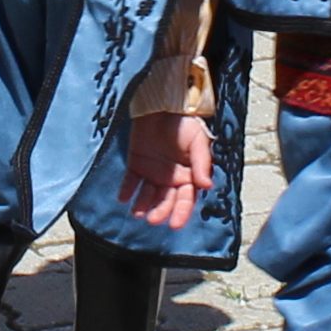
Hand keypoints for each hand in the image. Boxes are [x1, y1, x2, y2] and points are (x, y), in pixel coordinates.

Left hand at [123, 110, 214, 228]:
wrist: (163, 105)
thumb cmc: (185, 123)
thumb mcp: (198, 140)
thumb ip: (202, 162)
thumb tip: (207, 186)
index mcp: (188, 176)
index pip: (186, 199)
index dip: (181, 213)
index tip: (175, 225)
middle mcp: (170, 179)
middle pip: (166, 201)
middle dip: (160, 211)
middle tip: (153, 220)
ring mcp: (152, 173)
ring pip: (147, 195)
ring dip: (143, 205)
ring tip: (137, 212)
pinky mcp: (136, 165)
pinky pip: (131, 181)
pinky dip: (126, 191)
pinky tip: (123, 198)